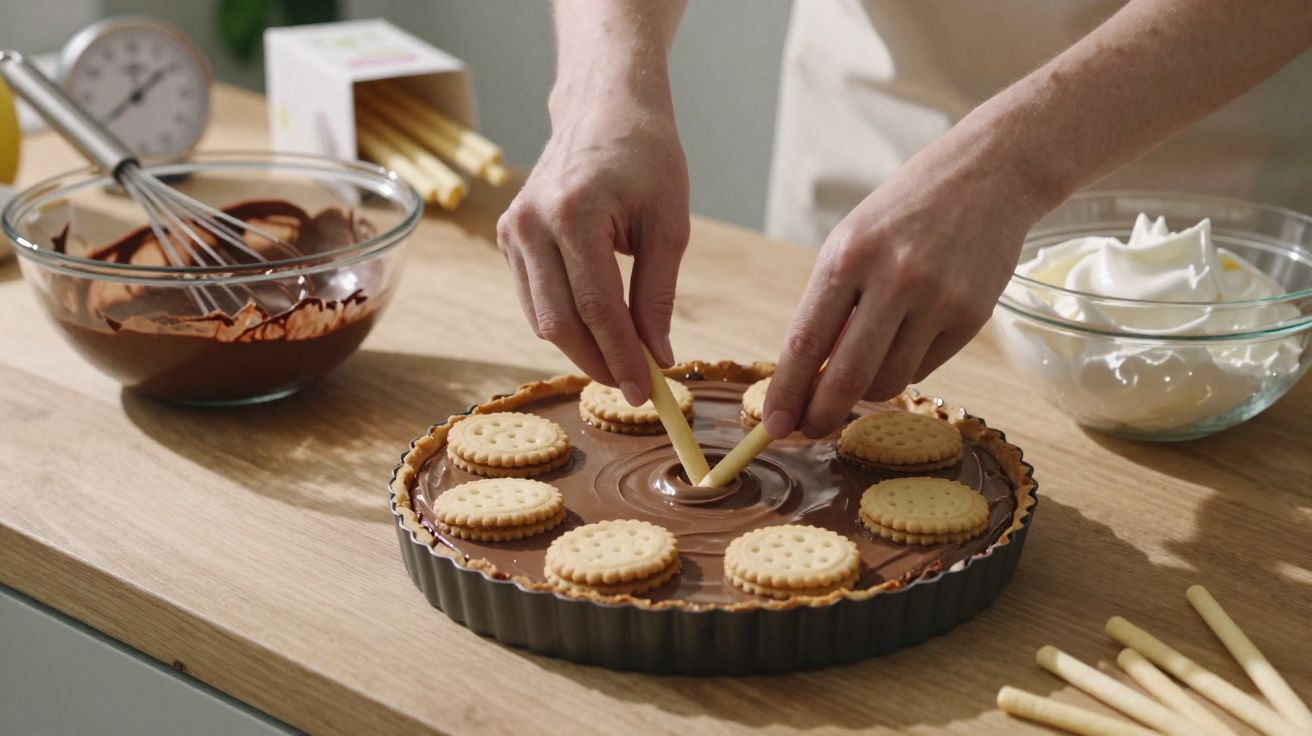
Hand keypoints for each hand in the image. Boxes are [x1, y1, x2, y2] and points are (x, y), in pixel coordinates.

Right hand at [497, 91, 688, 405]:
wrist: (603, 108)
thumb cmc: (646, 158)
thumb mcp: (668, 224)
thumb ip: (658, 294)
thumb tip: (658, 356)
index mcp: (574, 213)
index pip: (597, 307)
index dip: (621, 357)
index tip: (645, 392)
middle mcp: (531, 223)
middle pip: (559, 321)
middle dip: (599, 362)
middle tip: (635, 388)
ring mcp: (512, 230)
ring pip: (540, 317)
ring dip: (581, 348)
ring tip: (621, 364)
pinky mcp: (507, 236)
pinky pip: (534, 297)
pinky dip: (564, 321)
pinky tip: (597, 331)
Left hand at [763, 133, 1046, 438]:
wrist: (987, 175)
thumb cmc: (905, 212)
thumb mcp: (852, 242)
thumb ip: (830, 306)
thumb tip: (809, 379)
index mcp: (847, 257)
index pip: (805, 342)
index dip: (786, 392)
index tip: (773, 426)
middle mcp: (893, 279)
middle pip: (847, 377)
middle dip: (822, 415)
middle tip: (811, 430)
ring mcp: (937, 300)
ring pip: (888, 382)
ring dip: (868, 390)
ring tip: (866, 364)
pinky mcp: (971, 316)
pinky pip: (925, 369)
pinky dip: (906, 367)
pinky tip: (907, 338)